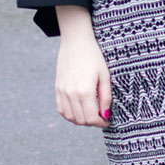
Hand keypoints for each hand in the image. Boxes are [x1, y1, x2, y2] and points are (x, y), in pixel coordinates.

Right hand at [54, 5, 111, 126]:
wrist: (76, 42)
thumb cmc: (94, 57)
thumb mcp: (105, 76)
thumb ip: (106, 97)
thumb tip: (105, 115)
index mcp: (85, 91)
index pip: (91, 118)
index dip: (101, 123)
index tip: (107, 121)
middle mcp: (71, 93)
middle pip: (81, 120)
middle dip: (92, 122)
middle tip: (101, 117)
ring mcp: (62, 91)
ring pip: (70, 117)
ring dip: (81, 120)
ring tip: (91, 114)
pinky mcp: (58, 88)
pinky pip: (61, 109)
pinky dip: (70, 114)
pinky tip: (79, 110)